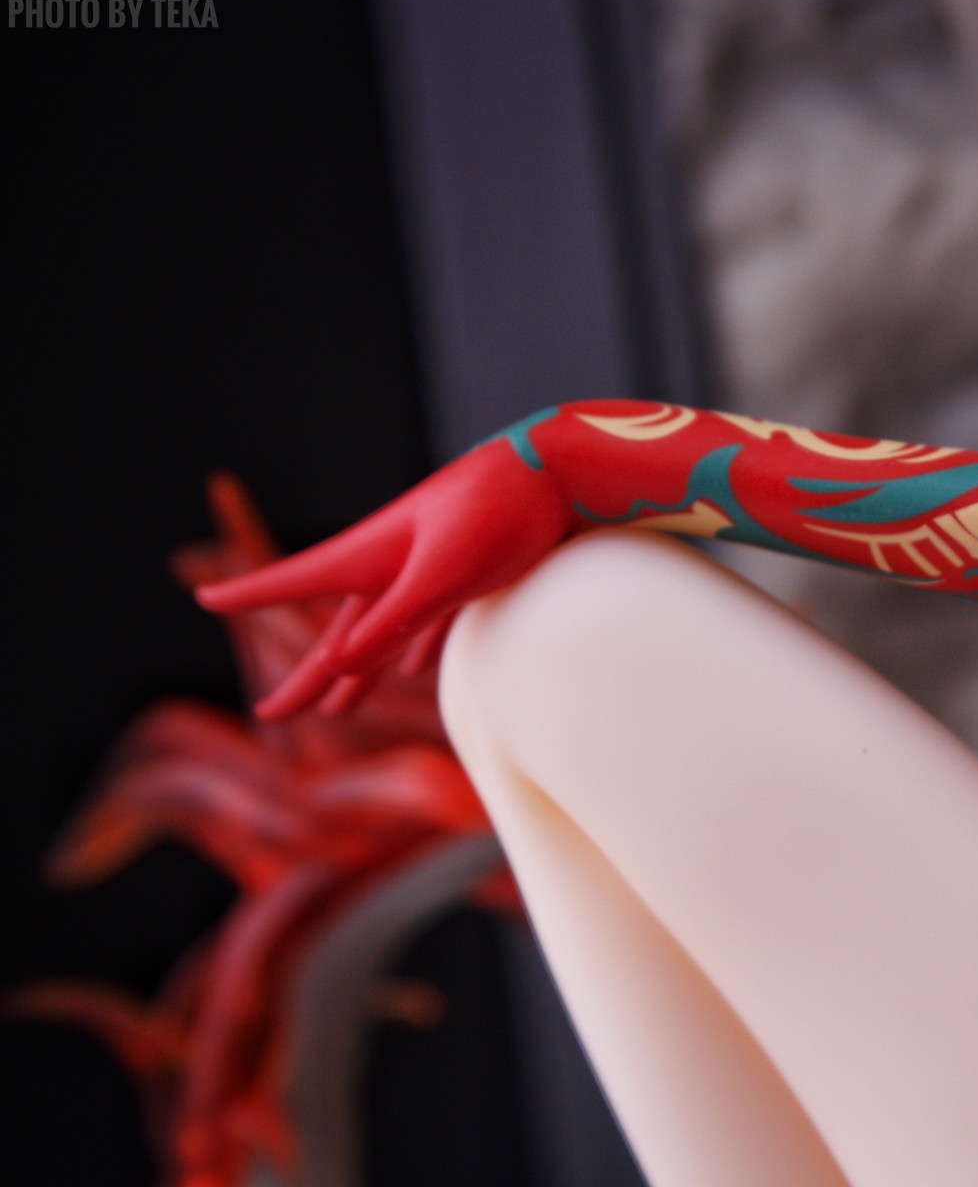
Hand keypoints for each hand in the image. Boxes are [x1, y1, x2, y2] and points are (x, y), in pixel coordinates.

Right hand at [197, 441, 569, 720]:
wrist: (567, 472)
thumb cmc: (502, 514)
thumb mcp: (443, 575)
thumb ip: (391, 621)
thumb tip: (337, 664)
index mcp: (373, 555)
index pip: (296, 580)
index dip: (251, 592)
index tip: (201, 594)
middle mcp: (393, 562)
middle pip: (338, 630)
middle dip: (308, 676)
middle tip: (270, 714)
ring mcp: (431, 568)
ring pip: (380, 631)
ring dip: (356, 671)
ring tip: (334, 709)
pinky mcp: (472, 574)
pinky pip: (426, 622)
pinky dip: (411, 648)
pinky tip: (410, 669)